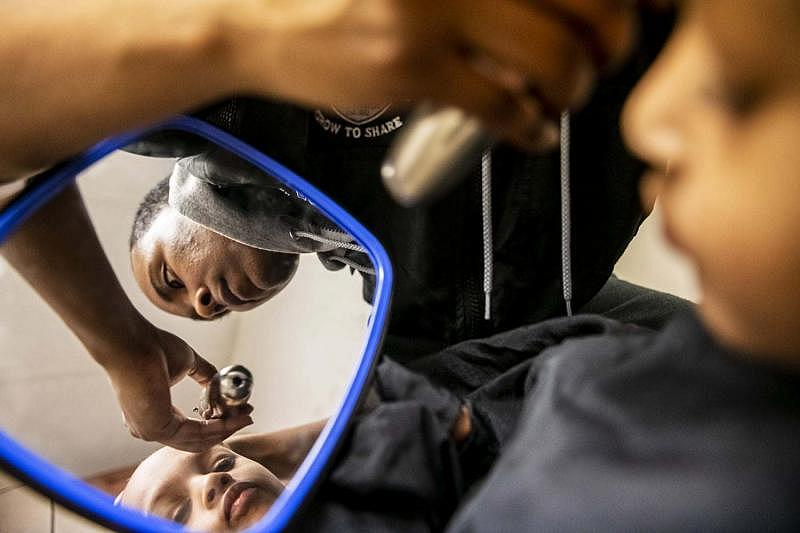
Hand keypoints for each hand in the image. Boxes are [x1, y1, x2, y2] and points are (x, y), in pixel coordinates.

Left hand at [108, 327, 252, 451]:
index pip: (188, 429)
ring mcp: (150, 431)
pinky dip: (217, 427)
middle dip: (226, 429)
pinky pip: (194, 434)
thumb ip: (205, 375)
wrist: (131, 341)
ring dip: (225, 429)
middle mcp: (149, 429)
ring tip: (245, 416)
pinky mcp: (156, 428)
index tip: (239, 412)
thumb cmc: (151, 347)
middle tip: (247, 416)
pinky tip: (232, 417)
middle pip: (196, 439)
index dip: (216, 423)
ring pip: (197, 439)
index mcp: (152, 415)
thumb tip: (221, 381)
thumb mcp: (187, 363)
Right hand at [232, 0, 638, 149]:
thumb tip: (555, 10)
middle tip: (601, 61)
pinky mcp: (411, 64)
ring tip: (559, 101)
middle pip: (588, 3)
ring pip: (554, 58)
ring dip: (572, 91)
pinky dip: (529, 128)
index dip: (622, 0)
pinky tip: (530, 132)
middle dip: (612, 45)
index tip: (629, 15)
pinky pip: (500, 105)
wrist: (263, 17)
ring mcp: (433, 7)